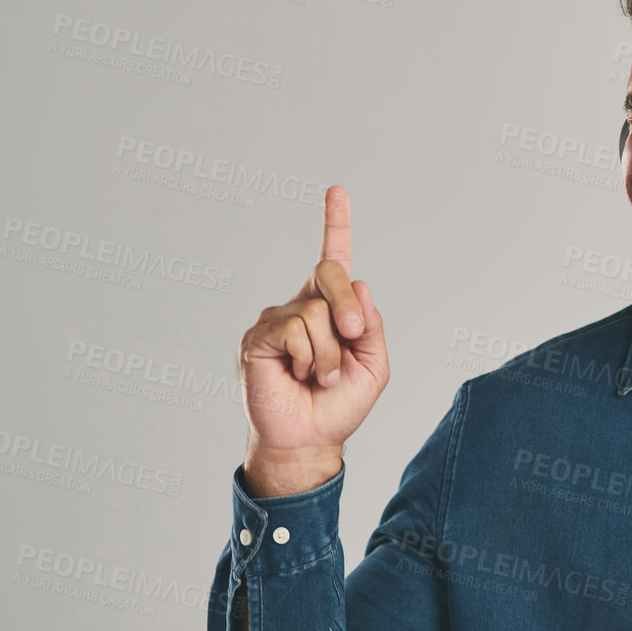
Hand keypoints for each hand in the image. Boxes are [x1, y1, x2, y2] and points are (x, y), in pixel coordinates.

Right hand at [238, 184, 387, 487]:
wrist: (309, 440)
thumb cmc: (338, 404)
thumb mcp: (373, 366)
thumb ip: (372, 326)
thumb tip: (360, 283)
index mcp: (331, 309)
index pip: (333, 259)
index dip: (335, 223)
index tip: (337, 190)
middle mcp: (302, 306)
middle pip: (331, 273)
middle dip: (350, 307)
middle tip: (352, 338)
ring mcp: (277, 318)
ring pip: (316, 312)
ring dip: (328, 353)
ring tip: (319, 377)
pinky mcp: (258, 336)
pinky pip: (294, 329)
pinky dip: (308, 357)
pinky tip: (299, 375)